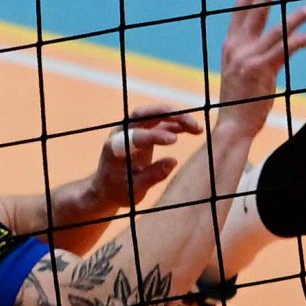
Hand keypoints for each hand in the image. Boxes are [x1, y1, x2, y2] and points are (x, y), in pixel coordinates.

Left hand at [85, 102, 200, 213]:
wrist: (107, 187)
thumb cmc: (118, 190)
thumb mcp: (133, 190)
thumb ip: (152, 176)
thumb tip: (173, 161)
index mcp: (115, 148)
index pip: (135, 136)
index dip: (154, 136)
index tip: (174, 141)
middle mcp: (122, 133)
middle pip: (144, 115)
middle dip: (168, 115)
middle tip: (190, 122)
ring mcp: (133, 130)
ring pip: (154, 115)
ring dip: (176, 117)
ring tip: (197, 128)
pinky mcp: (143, 133)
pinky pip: (160, 123)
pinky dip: (176, 124)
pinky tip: (194, 130)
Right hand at [213, 0, 305, 111]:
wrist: (234, 124)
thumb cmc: (241, 99)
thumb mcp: (242, 70)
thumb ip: (254, 52)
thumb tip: (277, 39)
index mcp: (230, 45)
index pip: (239, 12)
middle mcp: (237, 48)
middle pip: (255, 12)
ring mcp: (248, 58)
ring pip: (276, 30)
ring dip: (297, 17)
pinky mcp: (260, 70)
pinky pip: (284, 51)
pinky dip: (299, 42)